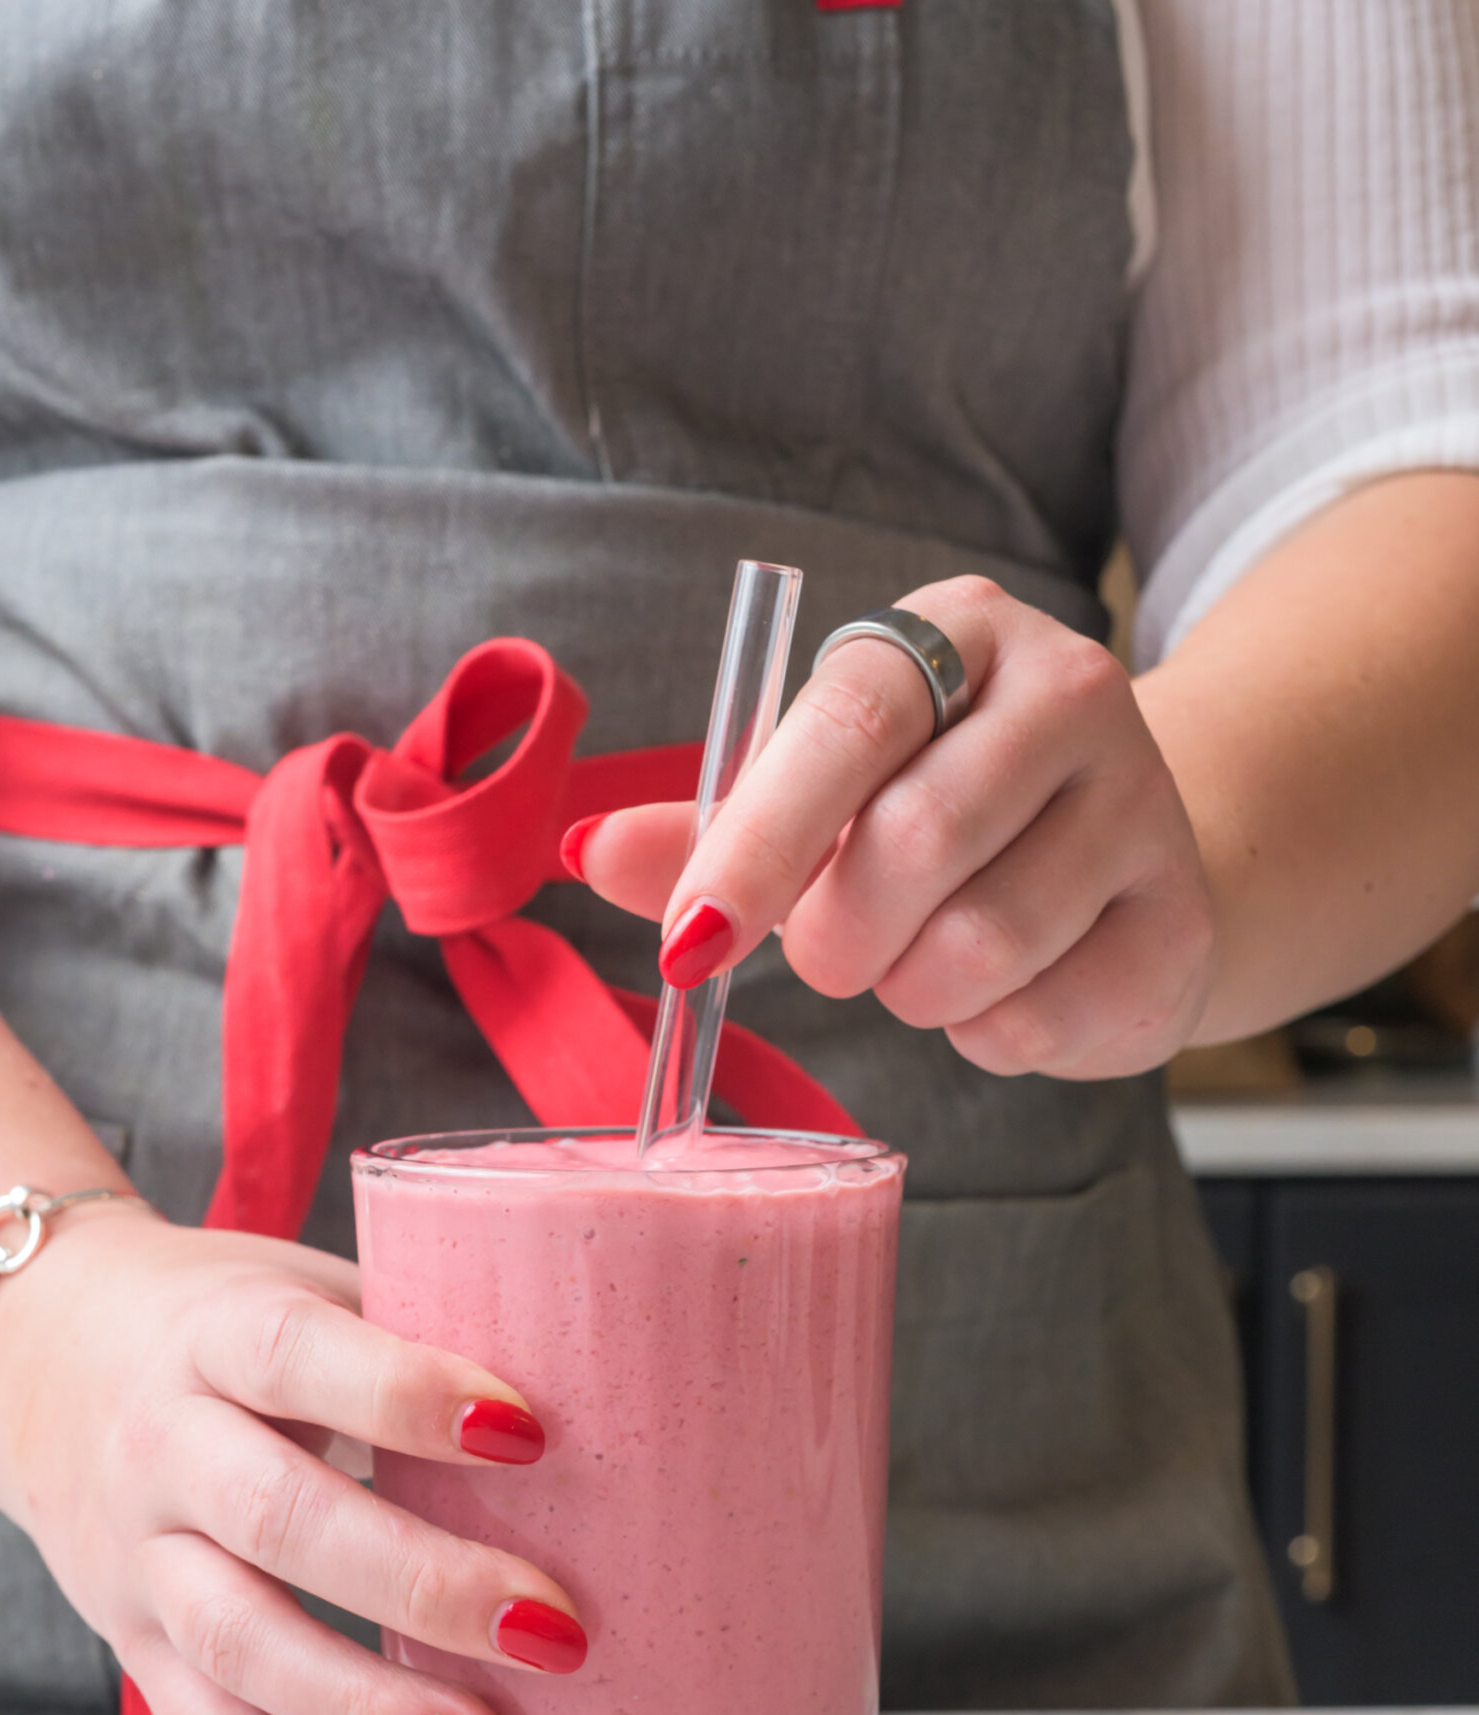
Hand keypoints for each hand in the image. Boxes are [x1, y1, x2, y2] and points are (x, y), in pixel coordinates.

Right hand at [0, 1208, 586, 1714]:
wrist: (37, 1354)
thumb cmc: (225, 1321)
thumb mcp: (300, 1286)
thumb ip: (417, 1328)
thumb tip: (615, 1376)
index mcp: (217, 1335)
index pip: (302, 1359)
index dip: (408, 1396)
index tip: (529, 1431)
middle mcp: (164, 1450)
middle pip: (280, 1523)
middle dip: (422, 1585)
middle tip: (555, 1629)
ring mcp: (141, 1561)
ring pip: (244, 1647)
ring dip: (369, 1712)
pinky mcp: (137, 1650)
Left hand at [569, 576, 1217, 1080]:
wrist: (1124, 870)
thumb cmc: (940, 822)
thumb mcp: (818, 805)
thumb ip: (710, 831)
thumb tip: (585, 851)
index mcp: (956, 633)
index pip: (844, 724)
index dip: (756, 844)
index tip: (692, 943)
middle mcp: (1067, 689)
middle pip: (913, 844)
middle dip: (841, 941)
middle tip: (838, 958)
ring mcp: (1140, 798)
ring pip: (979, 945)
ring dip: (916, 993)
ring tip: (931, 961)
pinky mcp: (1178, 913)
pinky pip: (1042, 1015)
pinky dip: (991, 1034)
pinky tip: (1009, 990)